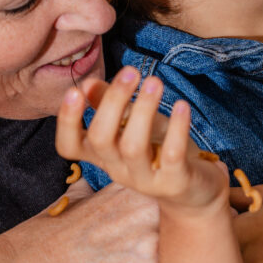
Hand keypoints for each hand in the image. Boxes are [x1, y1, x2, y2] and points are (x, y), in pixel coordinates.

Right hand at [56, 66, 226, 212]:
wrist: (195, 191)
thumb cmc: (158, 150)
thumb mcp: (132, 126)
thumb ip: (108, 105)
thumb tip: (87, 83)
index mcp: (102, 155)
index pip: (69, 146)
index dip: (67, 121)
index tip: (75, 90)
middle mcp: (118, 169)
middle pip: (101, 139)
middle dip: (113, 101)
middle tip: (131, 71)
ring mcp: (145, 179)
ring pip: (133, 146)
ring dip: (143, 109)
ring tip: (155, 81)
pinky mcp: (174, 182)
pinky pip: (171, 155)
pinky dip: (176, 128)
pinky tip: (182, 105)